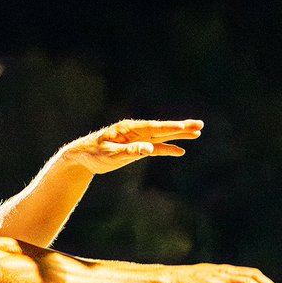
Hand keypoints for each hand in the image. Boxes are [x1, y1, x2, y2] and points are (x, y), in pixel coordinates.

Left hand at [61, 119, 202, 174]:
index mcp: (128, 129)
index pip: (153, 128)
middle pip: (161, 129)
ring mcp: (136, 139)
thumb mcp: (109, 154)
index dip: (170, 127)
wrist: (81, 156)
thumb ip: (128, 151)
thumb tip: (148, 149)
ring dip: (177, 135)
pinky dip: (167, 148)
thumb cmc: (93, 154)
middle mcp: (135, 131)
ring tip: (196, 133)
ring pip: (161, 136)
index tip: (185, 126)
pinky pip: (155, 147)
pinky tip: (180, 151)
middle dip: (180, 127)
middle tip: (200, 125)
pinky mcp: (136, 148)